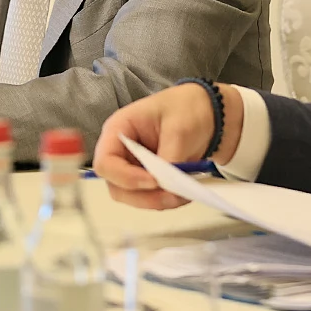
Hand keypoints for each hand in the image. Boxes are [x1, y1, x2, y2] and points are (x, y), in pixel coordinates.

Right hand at [94, 82, 241, 210]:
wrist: (205, 113)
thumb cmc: (186, 109)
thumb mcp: (179, 128)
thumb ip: (169, 156)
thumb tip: (166, 184)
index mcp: (118, 130)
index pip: (106, 163)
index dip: (125, 177)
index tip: (154, 181)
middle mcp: (119, 152)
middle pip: (116, 186)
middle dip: (143, 196)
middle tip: (171, 195)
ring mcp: (132, 167)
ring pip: (131, 197)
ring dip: (155, 201)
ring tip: (182, 196)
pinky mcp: (146, 178)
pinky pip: (148, 197)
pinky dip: (164, 200)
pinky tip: (182, 194)